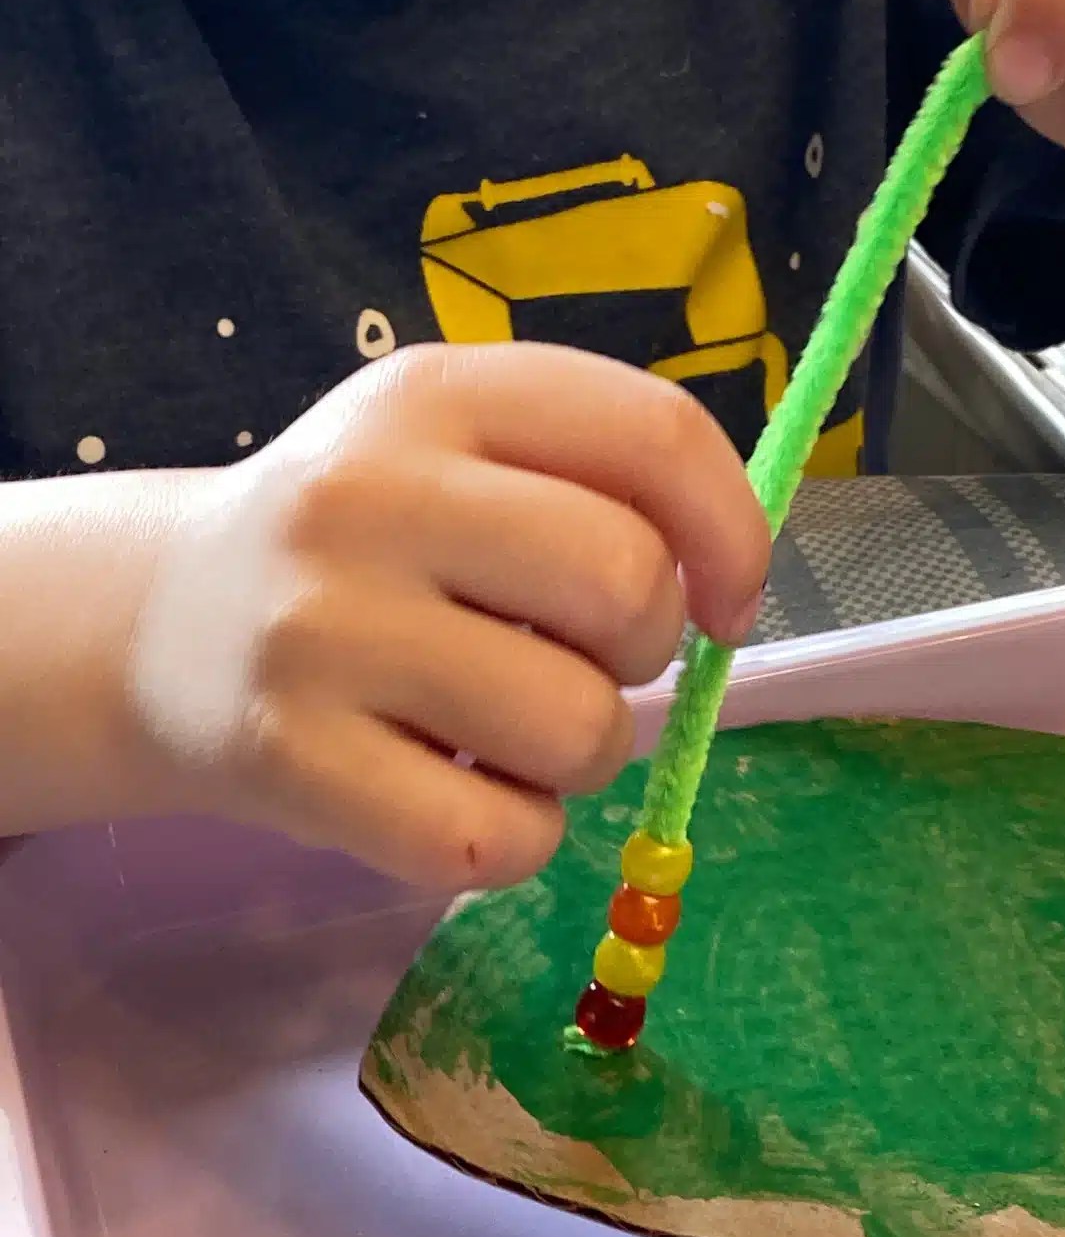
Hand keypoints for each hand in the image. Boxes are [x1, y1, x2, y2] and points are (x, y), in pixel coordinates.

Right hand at [129, 344, 768, 888]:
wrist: (160, 627)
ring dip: (582, 756)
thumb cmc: (363, 547)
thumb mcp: (456, 454)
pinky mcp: (294, 766)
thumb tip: (731, 590)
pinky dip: (518, 839)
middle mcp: (366, 497)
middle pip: (628, 585)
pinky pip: (502, 841)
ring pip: (578, 730)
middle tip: (584, 662)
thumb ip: (594, 481)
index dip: (732, 534)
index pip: (652, 435)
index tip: (724, 600)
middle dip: (646, 649)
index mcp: (433, 396)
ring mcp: (322, 635)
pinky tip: (464, 798)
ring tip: (507, 732)